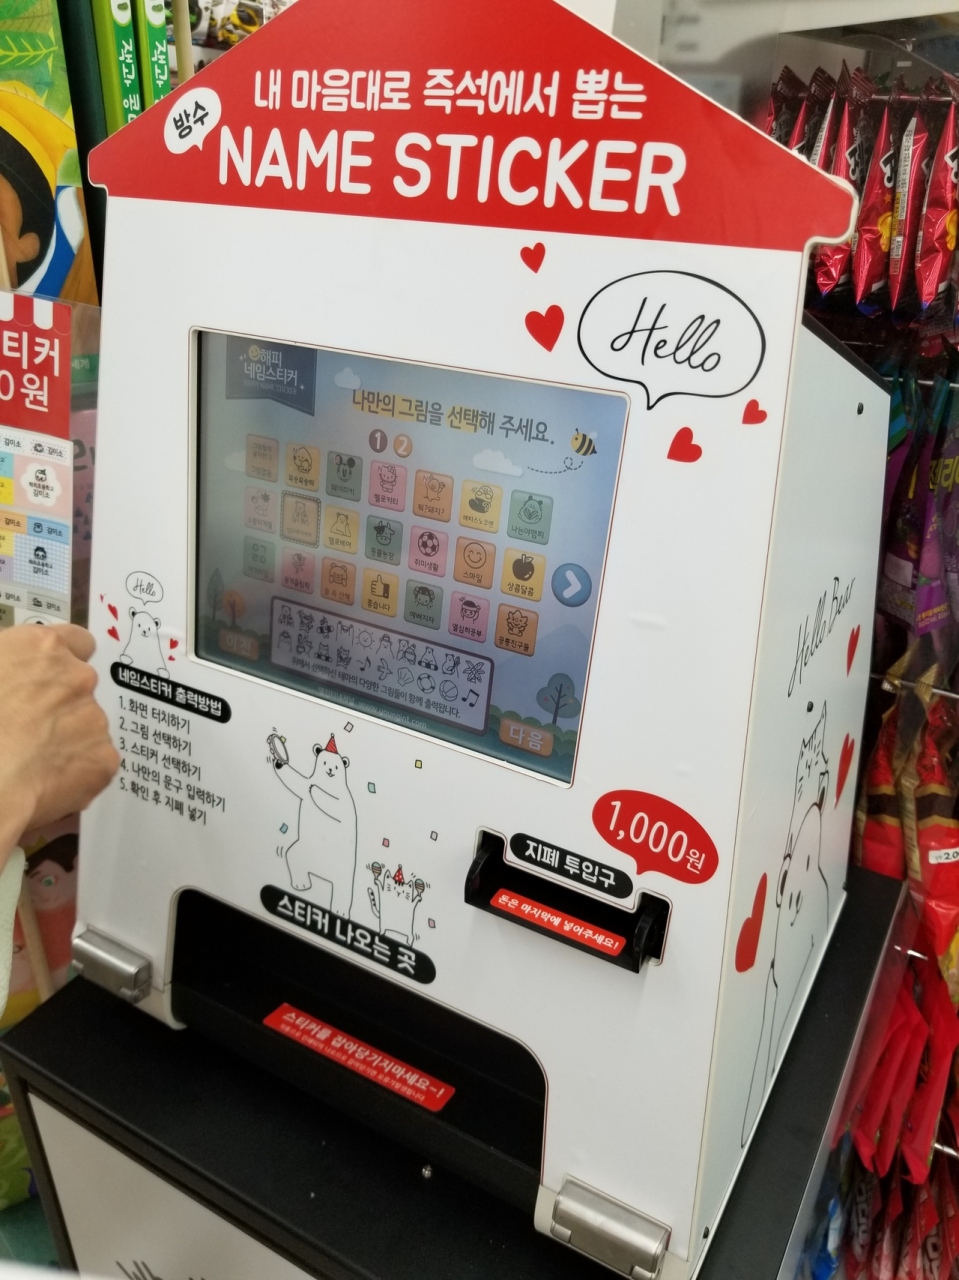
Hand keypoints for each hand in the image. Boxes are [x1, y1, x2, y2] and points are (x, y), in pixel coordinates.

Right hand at [0, 625, 118, 855]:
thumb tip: (17, 681)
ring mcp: (94, 718)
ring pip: (88, 728)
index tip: (53, 679)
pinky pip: (94, 764)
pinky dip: (76, 774)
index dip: (66, 662)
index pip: (77, 641)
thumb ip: (13, 667)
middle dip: (63, 707)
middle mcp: (77, 677)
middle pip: (82, 688)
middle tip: (31, 730)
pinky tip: (44, 783)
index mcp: (42, 647)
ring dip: (69, 741)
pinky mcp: (104, 759)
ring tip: (32, 762)